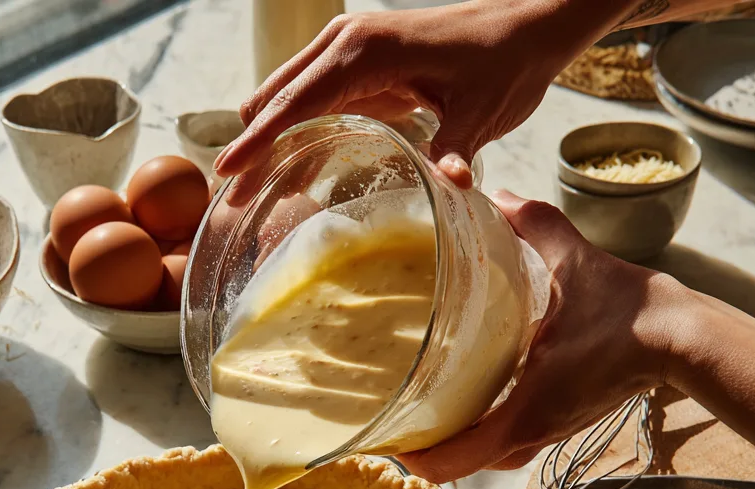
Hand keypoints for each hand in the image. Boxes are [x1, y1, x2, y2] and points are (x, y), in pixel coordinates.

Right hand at [214, 2, 608, 184]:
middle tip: (231, 197)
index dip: (259, 141)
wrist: (527, 27)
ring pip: (285, 95)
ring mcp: (347, 48)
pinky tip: (287, 165)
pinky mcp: (357, 62)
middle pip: (277, 98)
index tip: (228, 174)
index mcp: (366, 51)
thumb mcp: (483, 111)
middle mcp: (346, 42)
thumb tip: (454, 187)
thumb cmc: (505, 63)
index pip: (295, 102)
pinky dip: (290, 128)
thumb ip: (458, 147)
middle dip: (252, 146)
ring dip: (265, 137)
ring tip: (249, 188)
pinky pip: (309, 96)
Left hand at [398, 192, 675, 482]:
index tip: (383, 433)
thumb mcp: (575, 263)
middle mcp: (528, 436)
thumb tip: (495, 195)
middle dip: (420, 449)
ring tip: (416, 409)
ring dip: (449, 445)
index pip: (450, 462)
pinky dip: (477, 436)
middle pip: (456, 467)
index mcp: (521, 413)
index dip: (410, 456)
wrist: (683, 340)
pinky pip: (504, 446)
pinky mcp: (556, 426)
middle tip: (390, 414)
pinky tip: (462, 402)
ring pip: (482, 461)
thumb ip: (531, 225)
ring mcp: (543, 436)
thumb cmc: (631, 313)